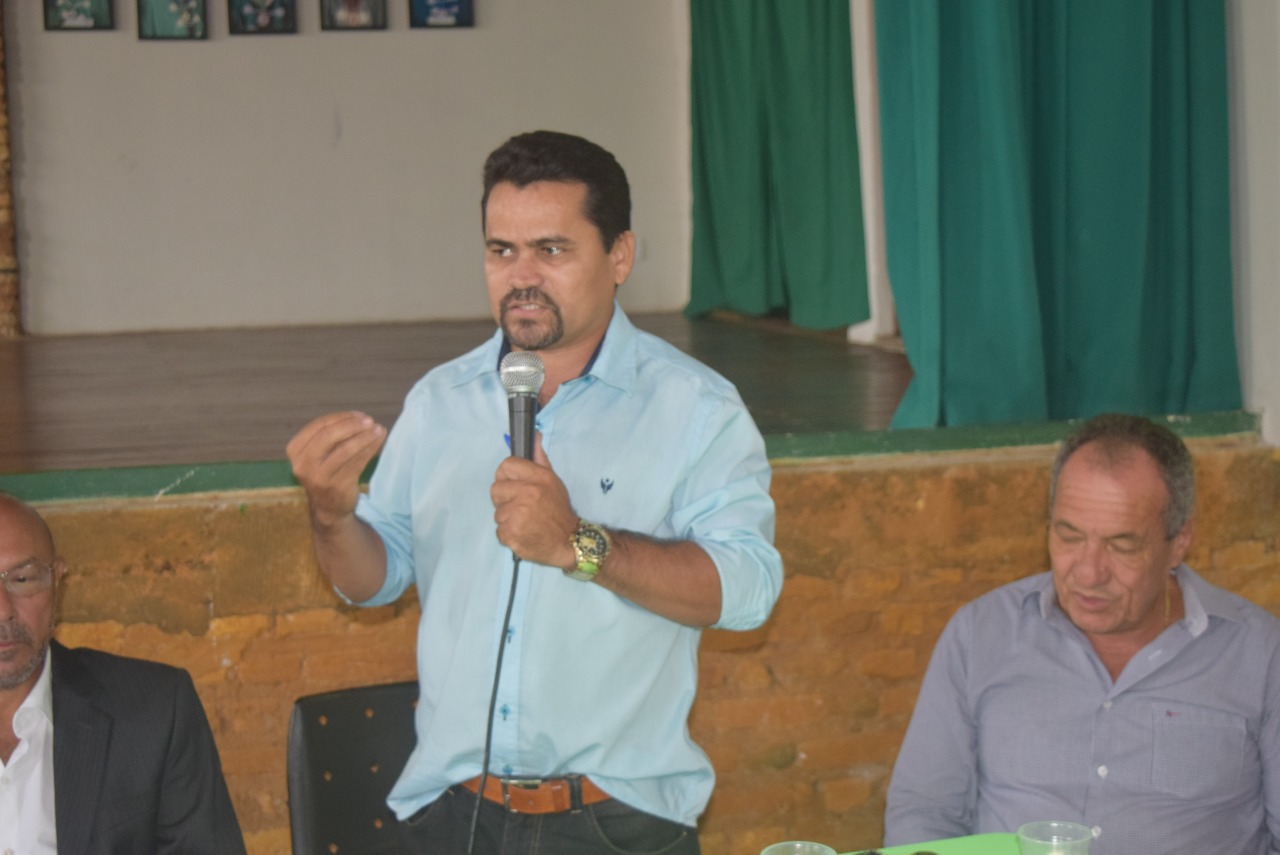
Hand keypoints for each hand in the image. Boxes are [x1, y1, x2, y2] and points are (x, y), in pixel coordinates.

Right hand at [287, 411, 385, 528]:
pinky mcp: (336, 486)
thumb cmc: (327, 472)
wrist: (328, 507)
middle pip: (328, 435)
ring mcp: (319, 477)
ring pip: (345, 450)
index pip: (320, 425)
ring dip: (365, 437)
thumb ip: (333, 434)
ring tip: (379, 430)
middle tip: (370, 421)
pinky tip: (378, 442)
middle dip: (352, 425)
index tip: (361, 416)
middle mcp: (303, 464)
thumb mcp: (320, 452)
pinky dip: (370, 450)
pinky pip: (356, 463)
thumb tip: (361, 418)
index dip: (343, 417)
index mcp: (295, 450)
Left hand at [490, 437, 578, 568]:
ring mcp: (518, 515)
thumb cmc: (558, 509)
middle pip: (495, 490)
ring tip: (525, 522)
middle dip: (505, 500)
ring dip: (508, 519)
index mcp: (537, 478)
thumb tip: (534, 435)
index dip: (507, 477)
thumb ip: (539, 459)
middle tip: (521, 507)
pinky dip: (509, 535)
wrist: (568, 541)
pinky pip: (499, 531)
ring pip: (497, 513)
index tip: (514, 487)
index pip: (505, 466)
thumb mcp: (552, 480)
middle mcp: (526, 494)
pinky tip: (523, 534)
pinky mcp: (512, 534)